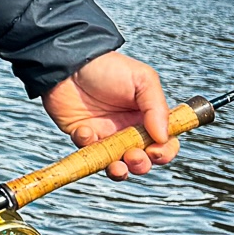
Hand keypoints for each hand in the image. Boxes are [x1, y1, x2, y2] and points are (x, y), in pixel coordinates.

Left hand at [41, 50, 177, 178]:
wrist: (68, 63)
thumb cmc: (108, 67)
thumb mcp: (142, 80)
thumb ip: (156, 107)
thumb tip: (163, 137)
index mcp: (147, 117)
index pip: (165, 143)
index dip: (165, 152)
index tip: (157, 151)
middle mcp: (128, 130)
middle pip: (143, 160)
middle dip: (141, 165)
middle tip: (134, 156)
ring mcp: (105, 135)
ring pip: (117, 165)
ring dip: (120, 171)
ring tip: (118, 165)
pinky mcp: (82, 137)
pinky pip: (87, 153)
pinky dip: (88, 147)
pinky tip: (85, 131)